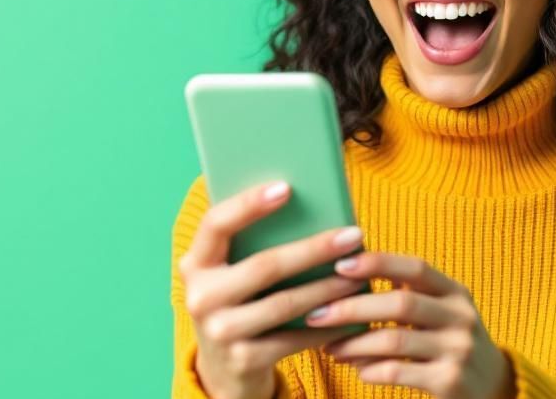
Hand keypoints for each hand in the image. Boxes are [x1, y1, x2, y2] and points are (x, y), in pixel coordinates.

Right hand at [177, 180, 368, 398]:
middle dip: (314, 249)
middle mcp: (200, 296)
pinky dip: (327, 325)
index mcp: (196, 263)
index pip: (216, 224)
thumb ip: (254, 243)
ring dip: (328, 288)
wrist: (224, 369)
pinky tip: (352, 314)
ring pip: (284, 303)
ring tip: (359, 274)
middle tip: (353, 235)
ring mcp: (219, 332)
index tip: (287, 187)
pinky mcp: (242, 360)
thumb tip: (315, 203)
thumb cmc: (241, 301)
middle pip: (264, 266)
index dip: (248, 204)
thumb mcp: (234, 272)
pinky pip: (295, 339)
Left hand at [310, 252, 515, 398]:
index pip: (415, 268)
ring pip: (395, 340)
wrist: (493, 389)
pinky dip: (371, 370)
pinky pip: (398, 372)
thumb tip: (356, 269)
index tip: (340, 265)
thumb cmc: (452, 344)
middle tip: (316, 314)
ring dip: (355, 343)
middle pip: (401, 303)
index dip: (378, 263)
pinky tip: (356, 369)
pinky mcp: (450, 381)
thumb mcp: (443, 312)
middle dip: (353, 307)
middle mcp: (461, 317)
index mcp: (456, 293)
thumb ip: (411, 292)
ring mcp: (458, 350)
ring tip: (329, 347)